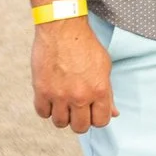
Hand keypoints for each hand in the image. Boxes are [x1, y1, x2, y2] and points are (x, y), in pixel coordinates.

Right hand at [32, 19, 117, 133]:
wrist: (63, 29)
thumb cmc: (85, 45)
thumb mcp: (104, 67)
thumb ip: (108, 93)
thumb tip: (113, 113)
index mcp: (99, 90)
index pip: (101, 122)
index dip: (97, 118)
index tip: (92, 111)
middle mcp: (80, 96)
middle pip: (80, 127)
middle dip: (79, 121)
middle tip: (77, 109)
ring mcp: (60, 95)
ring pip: (60, 123)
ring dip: (62, 116)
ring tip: (63, 103)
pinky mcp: (42, 90)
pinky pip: (42, 113)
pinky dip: (46, 108)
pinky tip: (51, 98)